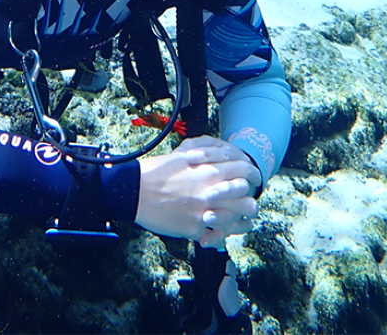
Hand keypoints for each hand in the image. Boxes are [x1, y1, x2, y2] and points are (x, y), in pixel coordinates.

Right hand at [135, 135, 260, 247]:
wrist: (134, 191)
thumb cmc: (156, 171)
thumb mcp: (182, 155)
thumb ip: (204, 153)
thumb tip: (220, 151)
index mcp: (209, 171)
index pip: (245, 171)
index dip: (252, 175)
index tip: (252, 178)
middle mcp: (211, 192)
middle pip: (247, 199)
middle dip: (250, 200)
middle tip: (246, 201)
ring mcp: (204, 212)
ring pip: (238, 221)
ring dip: (240, 220)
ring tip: (238, 219)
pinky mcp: (195, 229)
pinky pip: (218, 236)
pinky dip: (222, 235)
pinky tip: (221, 233)